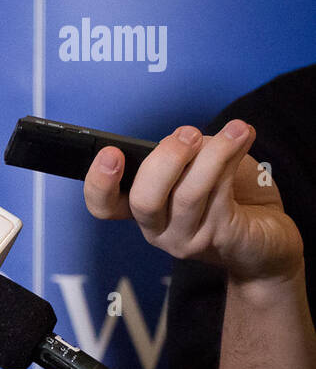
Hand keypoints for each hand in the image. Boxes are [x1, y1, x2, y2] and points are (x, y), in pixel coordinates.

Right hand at [83, 120, 302, 283]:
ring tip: (235, 130)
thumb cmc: (229, 194)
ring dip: (212, 155)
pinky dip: (231, 159)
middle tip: (189, 135)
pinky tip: (242, 139)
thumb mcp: (197, 165)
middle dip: (164, 161)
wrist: (268, 234)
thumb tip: (189, 139)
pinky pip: (221, 196)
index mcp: (141, 208)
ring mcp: (186, 238)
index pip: (104, 205)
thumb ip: (185, 154)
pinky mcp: (220, 238)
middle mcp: (156, 229)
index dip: (99, 182)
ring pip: (188, 195)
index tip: (112, 152)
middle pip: (143, 202)